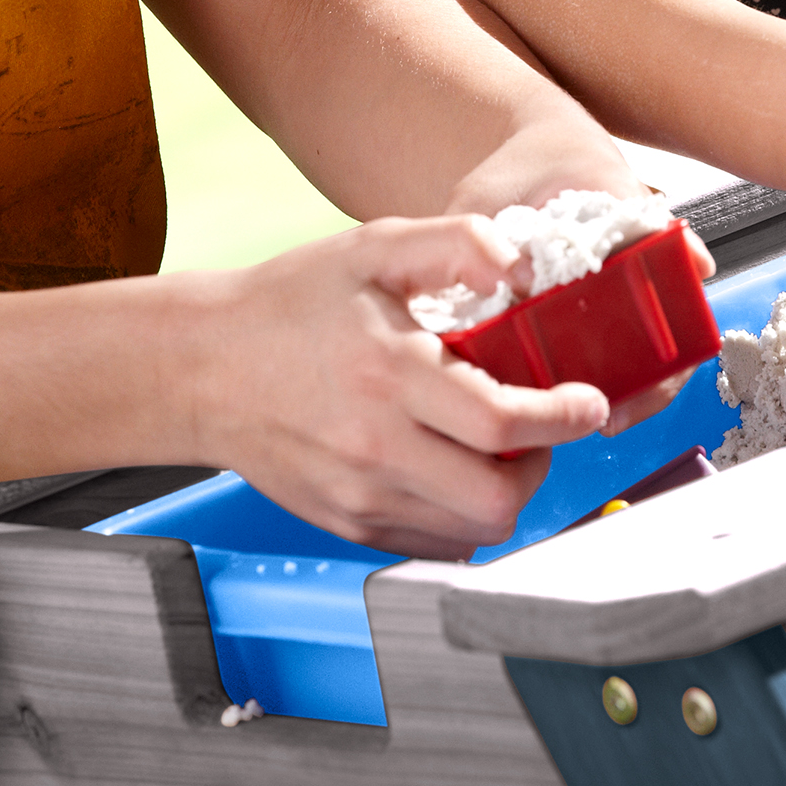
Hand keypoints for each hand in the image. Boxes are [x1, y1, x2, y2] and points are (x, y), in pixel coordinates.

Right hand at [184, 215, 615, 558]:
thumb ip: (454, 244)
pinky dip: (460, 514)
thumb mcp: (372, 247)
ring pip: (471, 531)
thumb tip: (519, 265)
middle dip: (540, 464)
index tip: (586, 403)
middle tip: (538, 427)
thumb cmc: (287, 303)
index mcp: (387, 375)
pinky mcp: (346, 523)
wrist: (200, 367)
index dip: (563, 417)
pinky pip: (433, 542)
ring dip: (503, 492)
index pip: (501, 422)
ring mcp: (358, 496)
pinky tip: (452, 467)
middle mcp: (374, 448)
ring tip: (493, 446)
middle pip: (497, 498)